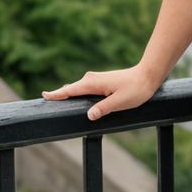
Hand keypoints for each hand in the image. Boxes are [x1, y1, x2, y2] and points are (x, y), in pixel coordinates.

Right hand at [41, 64, 162, 119]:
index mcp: (93, 83)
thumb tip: (89, 115)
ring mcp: (96, 79)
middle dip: (58, 95)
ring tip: (54, 101)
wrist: (148, 75)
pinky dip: (76, 93)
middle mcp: (91, 79)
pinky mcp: (101, 82)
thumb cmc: (136, 89)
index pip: (70, 90)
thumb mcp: (120, 102)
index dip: (56, 94)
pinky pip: (84, 89)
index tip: (43, 96)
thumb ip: (104, 108)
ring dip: (67, 94)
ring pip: (77, 88)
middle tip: (44, 100)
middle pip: (71, 89)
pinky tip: (73, 99)